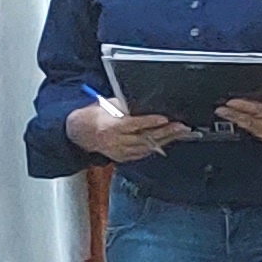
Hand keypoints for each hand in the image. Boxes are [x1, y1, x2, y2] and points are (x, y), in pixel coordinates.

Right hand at [67, 97, 186, 160]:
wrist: (80, 132)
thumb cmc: (94, 115)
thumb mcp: (106, 105)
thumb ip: (124, 106)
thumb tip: (144, 104)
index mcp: (109, 127)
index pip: (133, 125)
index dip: (149, 122)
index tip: (164, 119)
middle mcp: (115, 142)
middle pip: (144, 138)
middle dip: (165, 132)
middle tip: (181, 126)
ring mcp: (119, 152)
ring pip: (147, 147)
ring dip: (165, 140)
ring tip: (180, 132)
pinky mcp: (123, 158)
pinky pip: (143, 153)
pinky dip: (156, 146)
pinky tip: (167, 140)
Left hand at [217, 83, 261, 152]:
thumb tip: (260, 81)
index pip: (261, 112)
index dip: (244, 107)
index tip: (230, 102)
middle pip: (254, 123)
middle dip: (236, 115)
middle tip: (220, 108)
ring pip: (255, 131)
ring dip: (240, 122)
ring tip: (227, 114)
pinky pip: (261, 137)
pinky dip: (251, 129)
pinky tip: (241, 123)